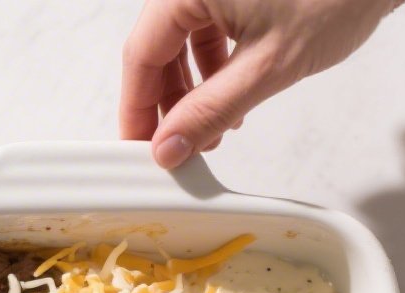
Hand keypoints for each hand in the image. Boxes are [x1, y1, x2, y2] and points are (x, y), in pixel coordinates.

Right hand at [121, 0, 398, 167]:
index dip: (137, 110)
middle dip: (167, 104)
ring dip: (192, 91)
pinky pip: (208, 30)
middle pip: (158, 49)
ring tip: (210, 132)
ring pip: (182, 43)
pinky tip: (230, 102)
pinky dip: (213, 69)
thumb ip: (211, 110)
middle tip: (176, 150)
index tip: (139, 151)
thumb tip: (170, 148)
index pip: (141, 55)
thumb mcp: (267, 66)